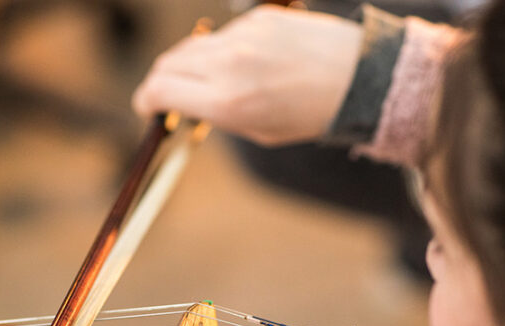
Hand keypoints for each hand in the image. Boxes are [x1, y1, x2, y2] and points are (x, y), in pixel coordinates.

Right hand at [132, 6, 362, 145]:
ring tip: (205, 83)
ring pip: (192, 46)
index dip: (145, 101)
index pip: (159, 90)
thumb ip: (217, 115)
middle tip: (163, 96)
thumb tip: (184, 102)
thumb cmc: (310, 113)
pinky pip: (222, 34)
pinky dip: (221, 50)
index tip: (147, 108)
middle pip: (167, 64)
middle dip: (159, 82)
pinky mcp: (258, 16)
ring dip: (187, 65)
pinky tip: (245, 64)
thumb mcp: (258, 130)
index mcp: (226, 102)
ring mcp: (242, 35)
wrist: (358, 77)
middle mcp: (229, 64)